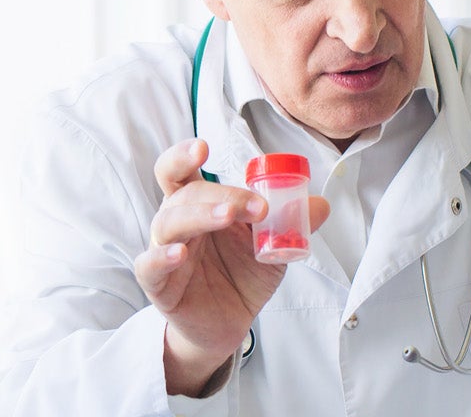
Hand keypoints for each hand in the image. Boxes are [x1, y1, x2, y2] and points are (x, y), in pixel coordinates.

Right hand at [134, 139, 329, 395]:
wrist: (229, 323)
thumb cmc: (242, 275)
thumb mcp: (273, 247)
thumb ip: (292, 224)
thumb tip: (321, 204)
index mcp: (198, 204)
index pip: (180, 170)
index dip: (184, 155)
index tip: (204, 147)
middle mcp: (177, 223)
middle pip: (184, 195)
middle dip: (221, 194)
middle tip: (257, 205)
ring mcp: (164, 251)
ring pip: (168, 223)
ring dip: (199, 215)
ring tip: (228, 216)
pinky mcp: (159, 286)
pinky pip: (149, 266)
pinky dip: (161, 257)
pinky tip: (179, 254)